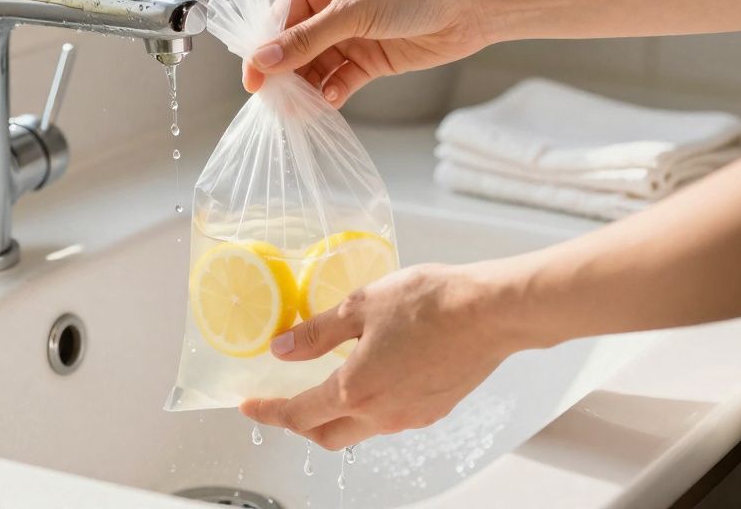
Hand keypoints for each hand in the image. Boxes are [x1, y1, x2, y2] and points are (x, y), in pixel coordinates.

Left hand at [239, 263, 520, 449]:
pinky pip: (389, 420)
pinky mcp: (434, 411)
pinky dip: (369, 408)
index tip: (250, 406)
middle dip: (299, 424)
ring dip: (335, 417)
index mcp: (354, 390)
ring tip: (326, 387)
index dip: (268, 412)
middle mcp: (380, 414)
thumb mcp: (360, 306)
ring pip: (359, 431)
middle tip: (283, 402)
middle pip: (326, 436)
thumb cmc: (430, 303)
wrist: (490, 312)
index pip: (298, 414)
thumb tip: (283, 349)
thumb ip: (316, 333)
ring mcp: (409, 417)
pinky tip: (372, 380)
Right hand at [242, 0, 493, 106]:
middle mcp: (332, 8)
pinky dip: (332, 92)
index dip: (264, 48)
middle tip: (276, 103)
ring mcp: (351, 35)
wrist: (471, 5)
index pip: (280, 18)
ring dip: (307, 88)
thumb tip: (262, 61)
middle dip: (285, 74)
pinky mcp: (371, 59)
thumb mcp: (353, 11)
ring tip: (301, 110)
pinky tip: (329, 101)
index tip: (253, 80)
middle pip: (295, 47)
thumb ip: (307, 40)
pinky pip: (340, 79)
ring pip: (316, 67)